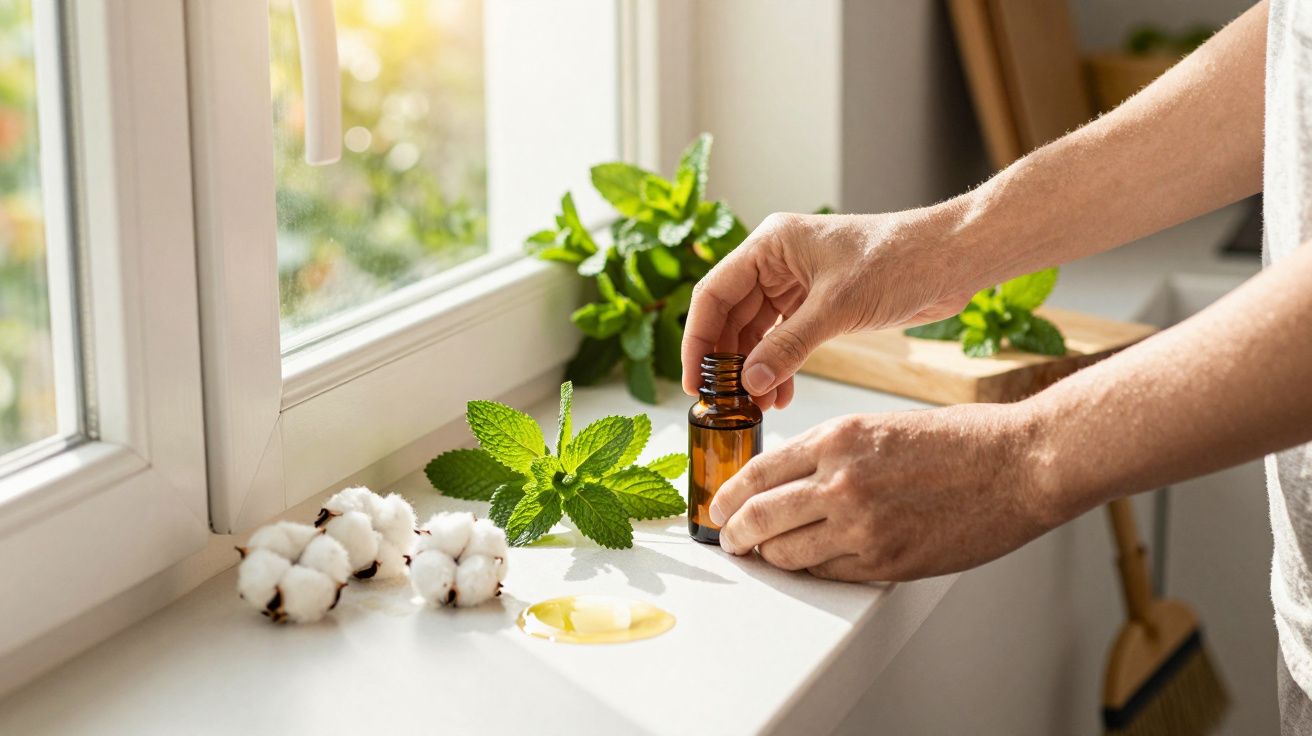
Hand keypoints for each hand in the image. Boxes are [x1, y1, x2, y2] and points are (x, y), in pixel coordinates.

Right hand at [680, 210, 978, 408]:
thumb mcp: (837, 308)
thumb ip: (788, 347)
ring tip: (754, 406)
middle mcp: (776, 261)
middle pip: (730, 316)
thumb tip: (748, 384)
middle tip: (723, 403)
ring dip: (753, 370)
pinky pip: (783, 339)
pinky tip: (778, 394)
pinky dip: (778, 366)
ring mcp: (797, 283)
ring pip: (756, 332)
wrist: (953, 258)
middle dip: (727, 362)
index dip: (698, 340)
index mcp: (770, 244)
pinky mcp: (819, 303)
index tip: (693, 381)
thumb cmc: (900, 261)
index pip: (713, 294)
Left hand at [710, 405, 1058, 581]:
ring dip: (769, 555)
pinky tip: (807, 564)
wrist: (1019, 465)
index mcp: (838, 438)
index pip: (759, 471)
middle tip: (729, 538)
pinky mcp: (884, 560)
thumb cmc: (962, 441)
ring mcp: (860, 524)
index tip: (720, 506)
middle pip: (759, 515)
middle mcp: (840, 480)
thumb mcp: (882, 427)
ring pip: (786, 550)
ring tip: (764, 555)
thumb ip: (833, 453)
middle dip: (735, 531)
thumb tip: (792, 481)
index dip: (730, 494)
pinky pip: (826, 572)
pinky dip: (809, 570)